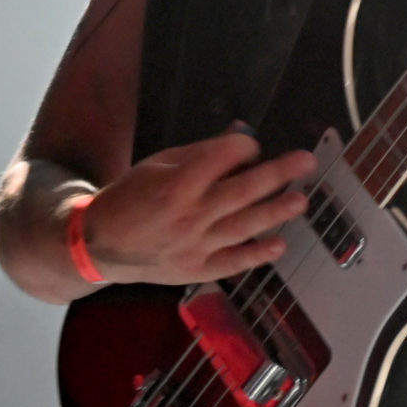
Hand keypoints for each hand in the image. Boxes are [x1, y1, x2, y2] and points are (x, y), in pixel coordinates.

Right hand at [75, 129, 315, 285]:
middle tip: (307, 162)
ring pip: (244, 226)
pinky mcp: (196, 270)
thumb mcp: (158, 165)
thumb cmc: (131, 198)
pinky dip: (257, 254)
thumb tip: (240, 136)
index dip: (245, 147)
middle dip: (279, 173)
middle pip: (243, 190)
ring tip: (301, 201)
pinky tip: (279, 245)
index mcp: (178, 183)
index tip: (252, 147)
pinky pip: (233, 262)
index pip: (224, 158)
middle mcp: (190, 214)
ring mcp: (195, 245)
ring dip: (276, 212)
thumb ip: (200, 153)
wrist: (100, 244)